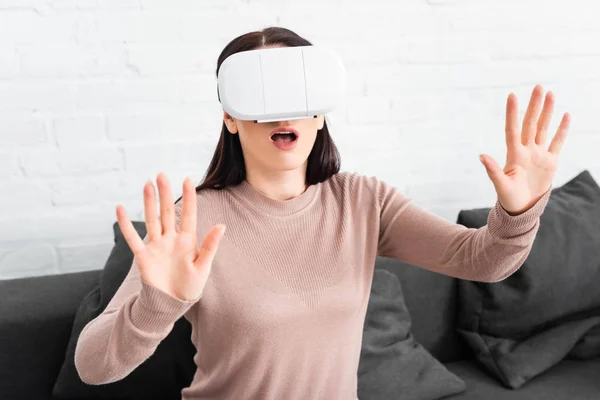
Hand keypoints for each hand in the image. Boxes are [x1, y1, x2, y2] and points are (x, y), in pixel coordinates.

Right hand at [116, 172, 225, 300]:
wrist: (173, 303)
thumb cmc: (191, 286)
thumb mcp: (203, 266)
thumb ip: (210, 245)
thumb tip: (221, 225)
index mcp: (188, 240)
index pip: (188, 214)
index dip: (188, 197)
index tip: (187, 179)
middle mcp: (171, 239)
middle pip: (167, 212)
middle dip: (165, 193)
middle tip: (161, 174)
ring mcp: (156, 246)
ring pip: (152, 219)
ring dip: (149, 202)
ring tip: (147, 184)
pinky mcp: (143, 256)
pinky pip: (133, 238)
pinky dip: (126, 225)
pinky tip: (120, 209)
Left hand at [479, 84, 570, 214]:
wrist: (522, 209)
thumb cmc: (508, 199)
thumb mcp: (501, 186)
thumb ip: (493, 171)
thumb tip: (481, 156)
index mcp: (514, 155)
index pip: (513, 129)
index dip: (512, 113)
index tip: (512, 95)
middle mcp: (526, 151)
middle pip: (531, 124)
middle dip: (534, 105)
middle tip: (538, 86)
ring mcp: (539, 155)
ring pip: (543, 128)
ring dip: (547, 112)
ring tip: (550, 94)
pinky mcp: (550, 162)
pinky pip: (557, 142)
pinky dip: (561, 130)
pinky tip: (565, 115)